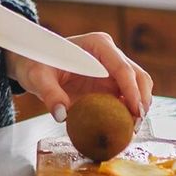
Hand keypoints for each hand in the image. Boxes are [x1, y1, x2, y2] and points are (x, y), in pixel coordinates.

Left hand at [6, 31, 153, 122]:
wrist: (33, 64)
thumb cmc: (36, 64)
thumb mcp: (37, 77)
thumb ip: (49, 93)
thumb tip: (62, 114)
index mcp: (97, 45)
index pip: (123, 68)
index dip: (133, 91)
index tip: (135, 112)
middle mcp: (110, 54)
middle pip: (139, 77)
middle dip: (142, 101)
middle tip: (135, 126)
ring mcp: (113, 69)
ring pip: (140, 87)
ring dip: (140, 108)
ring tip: (130, 130)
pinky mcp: (112, 83)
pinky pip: (130, 97)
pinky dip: (131, 112)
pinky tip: (124, 128)